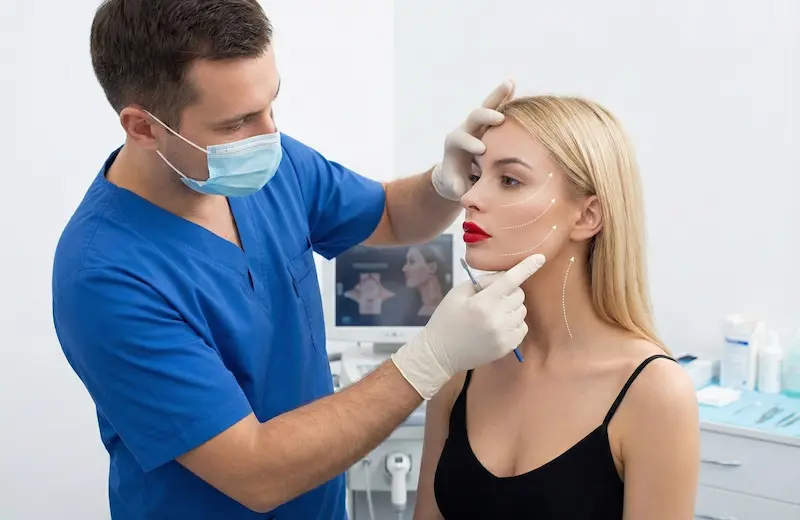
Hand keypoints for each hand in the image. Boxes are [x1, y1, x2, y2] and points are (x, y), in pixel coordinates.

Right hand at [391, 254, 544, 398]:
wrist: (440, 353)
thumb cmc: (447, 318)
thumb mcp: (458, 293)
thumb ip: (483, 282)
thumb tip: (505, 276)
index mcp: (483, 302)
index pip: (510, 280)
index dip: (526, 267)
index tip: (540, 258)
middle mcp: (497, 319)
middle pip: (519, 294)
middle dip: (509, 291)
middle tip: (491, 298)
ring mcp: (504, 335)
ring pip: (522, 310)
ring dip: (511, 307)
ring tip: (492, 313)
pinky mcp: (508, 347)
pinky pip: (522, 326)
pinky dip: (514, 322)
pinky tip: (497, 325)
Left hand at [430, 80, 515, 200]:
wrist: (455, 173)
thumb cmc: (455, 182)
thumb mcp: (455, 188)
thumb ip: (459, 188)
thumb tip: (466, 190)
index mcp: (454, 145)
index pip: (461, 139)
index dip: (470, 143)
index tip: (481, 150)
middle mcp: (465, 130)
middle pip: (473, 117)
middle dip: (485, 117)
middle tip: (498, 119)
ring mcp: (477, 125)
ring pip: (487, 107)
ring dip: (498, 96)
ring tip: (509, 84)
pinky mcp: (489, 124)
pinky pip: (498, 108)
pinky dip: (505, 97)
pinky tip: (514, 85)